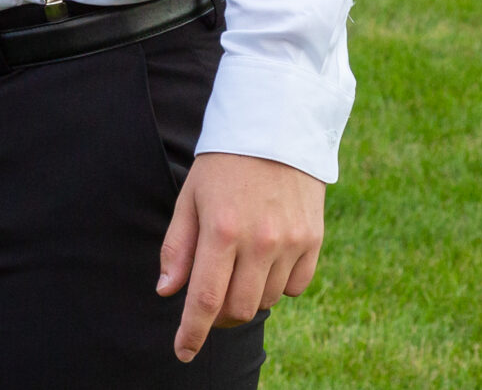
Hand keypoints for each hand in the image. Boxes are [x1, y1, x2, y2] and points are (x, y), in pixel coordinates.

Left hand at [157, 151, 325, 360]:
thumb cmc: (223, 165)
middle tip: (206, 303)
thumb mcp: (189, 198)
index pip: (204, 298)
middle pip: (238, 308)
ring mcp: (291, 243)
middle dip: (217, 316)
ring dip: (246, 298)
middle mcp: (259, 241)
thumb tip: (166, 291)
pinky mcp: (314, 242)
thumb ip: (177, 247)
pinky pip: (294, 287)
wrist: (276, 130)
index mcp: (220, 230)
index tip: (182, 352)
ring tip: (235, 270)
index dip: (192, 331)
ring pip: (266, 301)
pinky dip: (276, 286)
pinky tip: (264, 262)